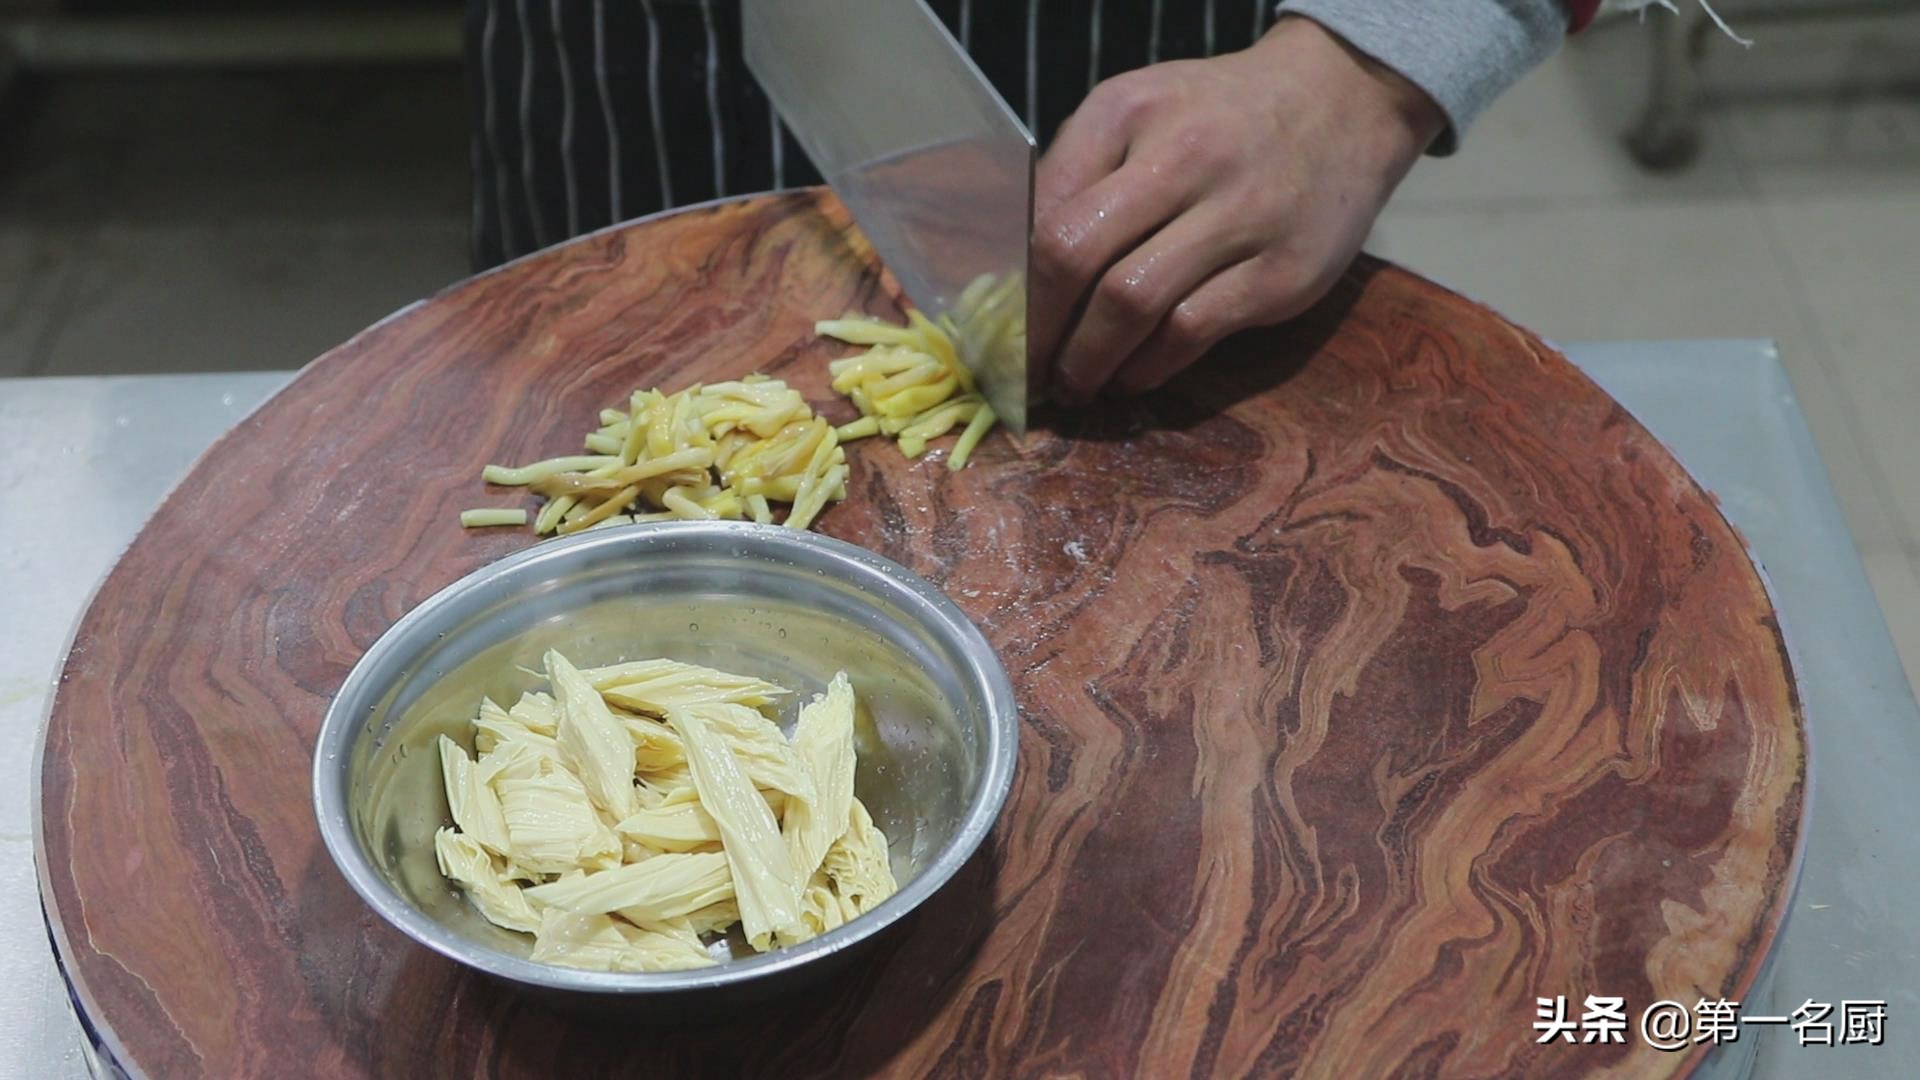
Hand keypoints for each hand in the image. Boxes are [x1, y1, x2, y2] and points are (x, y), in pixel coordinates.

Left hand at [1029, 16, 1445, 401]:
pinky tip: (1132, 374)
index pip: (1044, 209)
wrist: (1346, 102)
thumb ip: (1078, 172)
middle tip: (1026, 370)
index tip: (1001, 327)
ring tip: (1075, 383)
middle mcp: (1183, 157)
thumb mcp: (1140, 112)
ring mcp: (1239, 215)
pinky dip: (1149, 366)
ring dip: (1088, 359)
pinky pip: (1192, 330)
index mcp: (1129, 113)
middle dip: (1037, 329)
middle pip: (1074, 256)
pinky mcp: (1281, 272)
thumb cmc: (1220, 118)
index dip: (1013, 282)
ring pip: (1131, 302)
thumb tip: (1018, 269)